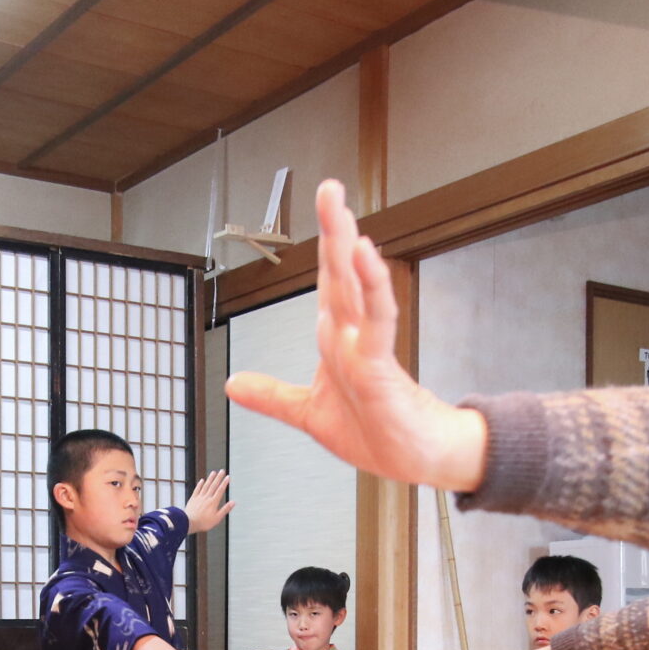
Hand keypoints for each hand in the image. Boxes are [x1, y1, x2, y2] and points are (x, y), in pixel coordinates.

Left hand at [183, 470, 234, 532]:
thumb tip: (232, 503)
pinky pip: (197, 489)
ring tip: (213, 472)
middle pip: (213, 486)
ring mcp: (199, 497)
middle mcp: (206, 498)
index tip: (227, 477)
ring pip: (206, 486)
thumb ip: (225, 509)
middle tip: (222, 471)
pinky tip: (202, 480)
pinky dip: (200, 484)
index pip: (220, 490)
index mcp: (213, 502)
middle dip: (218, 478)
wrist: (189, 523)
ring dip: (210, 478)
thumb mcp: (217, 518)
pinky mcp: (193, 499)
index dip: (224, 483)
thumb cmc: (203, 522)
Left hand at [225, 180, 486, 492]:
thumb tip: (234, 384)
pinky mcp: (379, 367)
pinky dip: (372, 288)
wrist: (415, 461)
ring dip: (347, 247)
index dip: (323, 248)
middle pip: (340, 274)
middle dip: (334, 231)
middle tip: (330, 189)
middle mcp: (351, 335)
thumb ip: (273, 396)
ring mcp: (366, 347)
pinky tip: (367, 257)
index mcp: (336, 340)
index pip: (328, 283)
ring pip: (355, 288)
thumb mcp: (309, 413)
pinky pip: (377, 321)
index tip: (324, 209)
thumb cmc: (375, 432)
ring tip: (342, 208)